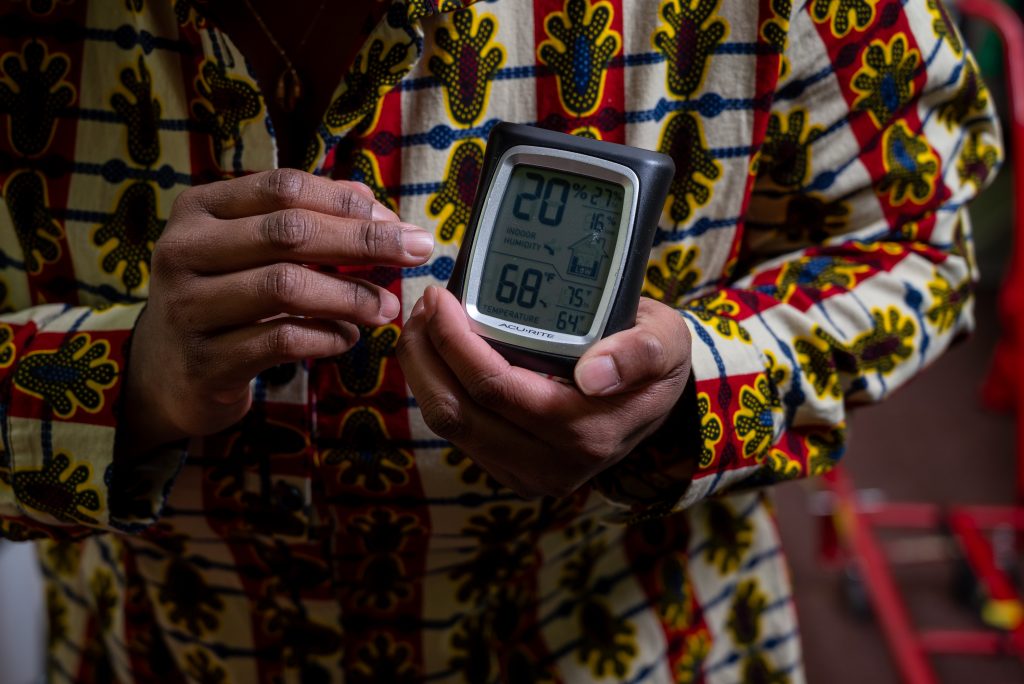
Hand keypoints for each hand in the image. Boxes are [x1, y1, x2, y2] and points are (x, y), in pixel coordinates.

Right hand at [123, 169, 433, 452]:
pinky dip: (326, 336)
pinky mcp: (205, 362)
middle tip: (416, 253)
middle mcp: (184, 251)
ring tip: (385, 307)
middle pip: (289, 232)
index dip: (347, 203)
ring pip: (285, 286)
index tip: (399, 224)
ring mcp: (188, 308)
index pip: (282, 188)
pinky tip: (347, 338)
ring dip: (350, 295)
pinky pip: (280, 340)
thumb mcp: (249, 248)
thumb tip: (375, 207)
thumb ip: (306, 219)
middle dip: (363, 242)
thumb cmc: (223, 299)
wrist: (165, 374)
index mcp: (199, 209)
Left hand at [396, 286, 691, 497]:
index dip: (456, 342)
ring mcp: (529, 475)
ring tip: (423, 324)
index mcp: (587, 432)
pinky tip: (438, 353)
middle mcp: (553, 465)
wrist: (661, 401)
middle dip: (426, 354)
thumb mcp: (666, 342)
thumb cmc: (656, 359)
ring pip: (448, 426)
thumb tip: (594, 374)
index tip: (441, 298)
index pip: (496, 387)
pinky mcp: (512, 472)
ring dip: (423, 372)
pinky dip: (438, 389)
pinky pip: (457, 432)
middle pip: (458, 411)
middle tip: (423, 305)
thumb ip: (638, 353)